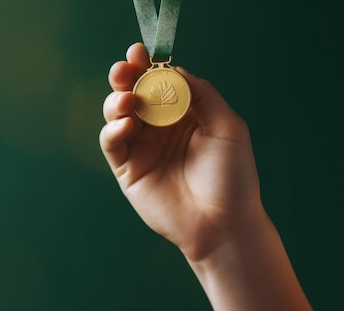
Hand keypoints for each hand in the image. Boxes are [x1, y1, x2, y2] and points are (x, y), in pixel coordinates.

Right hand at [100, 43, 262, 260]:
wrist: (223, 224)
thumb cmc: (232, 176)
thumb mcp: (228, 127)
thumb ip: (202, 95)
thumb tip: (174, 71)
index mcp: (183, 114)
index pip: (159, 82)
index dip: (147, 66)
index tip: (139, 52)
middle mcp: (159, 127)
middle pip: (133, 93)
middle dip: (124, 77)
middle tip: (124, 69)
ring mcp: (142, 147)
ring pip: (117, 114)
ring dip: (116, 101)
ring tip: (127, 100)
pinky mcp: (127, 169)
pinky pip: (112, 143)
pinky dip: (112, 130)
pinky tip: (124, 125)